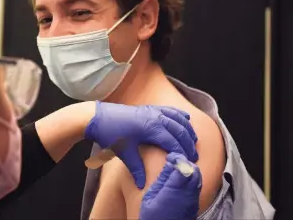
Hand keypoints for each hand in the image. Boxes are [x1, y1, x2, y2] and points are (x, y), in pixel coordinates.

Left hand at [84, 101, 198, 187]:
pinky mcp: (149, 108)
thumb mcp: (124, 153)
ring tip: (193, 141)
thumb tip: (142, 185)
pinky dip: (179, 115)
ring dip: (187, 129)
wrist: (99, 118)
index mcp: (150, 128)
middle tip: (194, 156)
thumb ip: (136, 169)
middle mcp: (155, 117)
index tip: (188, 163)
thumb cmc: (111, 135)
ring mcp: (152, 110)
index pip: (173, 142)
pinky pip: (170, 110)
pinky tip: (186, 119)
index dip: (182, 153)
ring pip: (178, 118)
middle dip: (189, 143)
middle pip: (180, 130)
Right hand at [140, 153, 201, 219]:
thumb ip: (162, 179)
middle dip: (185, 161)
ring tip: (176, 167)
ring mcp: (193, 199)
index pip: (184, 167)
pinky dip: (190, 177)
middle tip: (173, 160)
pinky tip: (180, 178)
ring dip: (188, 168)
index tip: (170, 157)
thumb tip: (170, 163)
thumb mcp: (151, 196)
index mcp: (175, 191)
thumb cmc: (153, 217)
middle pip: (194, 170)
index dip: (178, 158)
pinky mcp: (194, 203)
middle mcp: (188, 194)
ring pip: (197, 177)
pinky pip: (197, 185)